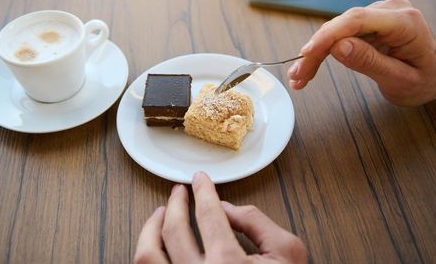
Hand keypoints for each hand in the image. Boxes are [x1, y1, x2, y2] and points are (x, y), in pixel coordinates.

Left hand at [134, 172, 305, 262]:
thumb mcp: (287, 252)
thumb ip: (257, 223)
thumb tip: (227, 209)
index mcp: (227, 263)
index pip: (208, 214)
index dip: (203, 191)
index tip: (200, 180)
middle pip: (173, 230)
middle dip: (175, 204)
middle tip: (178, 192)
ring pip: (148, 256)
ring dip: (150, 229)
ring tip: (159, 214)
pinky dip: (149, 255)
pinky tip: (157, 245)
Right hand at [287, 0, 435, 105]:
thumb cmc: (424, 80)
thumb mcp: (400, 80)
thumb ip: (370, 62)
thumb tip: (337, 47)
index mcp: (405, 22)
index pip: (358, 20)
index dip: (328, 35)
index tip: (306, 53)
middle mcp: (391, 9)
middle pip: (342, 25)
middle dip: (316, 50)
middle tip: (298, 75)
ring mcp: (379, 12)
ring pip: (337, 30)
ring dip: (316, 53)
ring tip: (299, 76)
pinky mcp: (370, 20)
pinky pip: (342, 32)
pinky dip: (325, 50)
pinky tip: (309, 66)